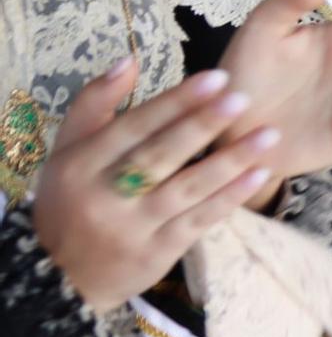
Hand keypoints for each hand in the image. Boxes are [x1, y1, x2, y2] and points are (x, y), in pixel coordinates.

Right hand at [31, 59, 279, 312]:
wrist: (59, 277)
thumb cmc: (71, 199)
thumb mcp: (69, 151)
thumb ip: (95, 103)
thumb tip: (129, 60)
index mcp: (80, 165)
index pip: (133, 127)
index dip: (174, 101)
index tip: (215, 77)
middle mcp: (104, 196)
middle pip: (159, 156)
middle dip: (202, 125)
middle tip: (242, 98)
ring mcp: (133, 227)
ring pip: (187, 189)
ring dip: (230, 161)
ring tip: (268, 134)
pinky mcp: (157, 252)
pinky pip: (200, 220)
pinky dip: (230, 197)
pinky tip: (260, 174)